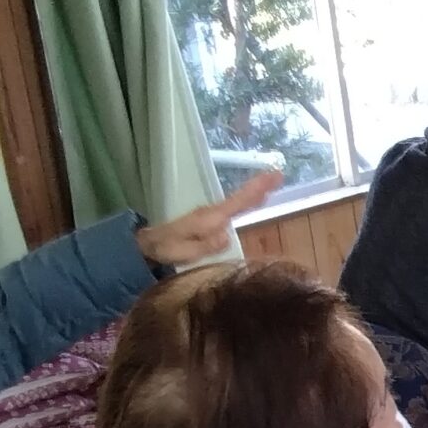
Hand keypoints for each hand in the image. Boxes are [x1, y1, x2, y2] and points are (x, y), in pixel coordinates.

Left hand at [137, 170, 279, 268]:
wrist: (148, 244)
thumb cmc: (166, 249)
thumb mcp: (183, 252)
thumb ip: (205, 245)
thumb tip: (227, 235)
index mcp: (210, 218)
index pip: (237, 202)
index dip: (256, 190)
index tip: (274, 177)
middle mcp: (212, 213)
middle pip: (240, 198)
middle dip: (259, 186)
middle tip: (279, 175)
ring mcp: (211, 215)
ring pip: (238, 202)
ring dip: (255, 193)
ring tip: (272, 186)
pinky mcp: (209, 220)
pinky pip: (233, 208)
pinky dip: (246, 201)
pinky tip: (254, 202)